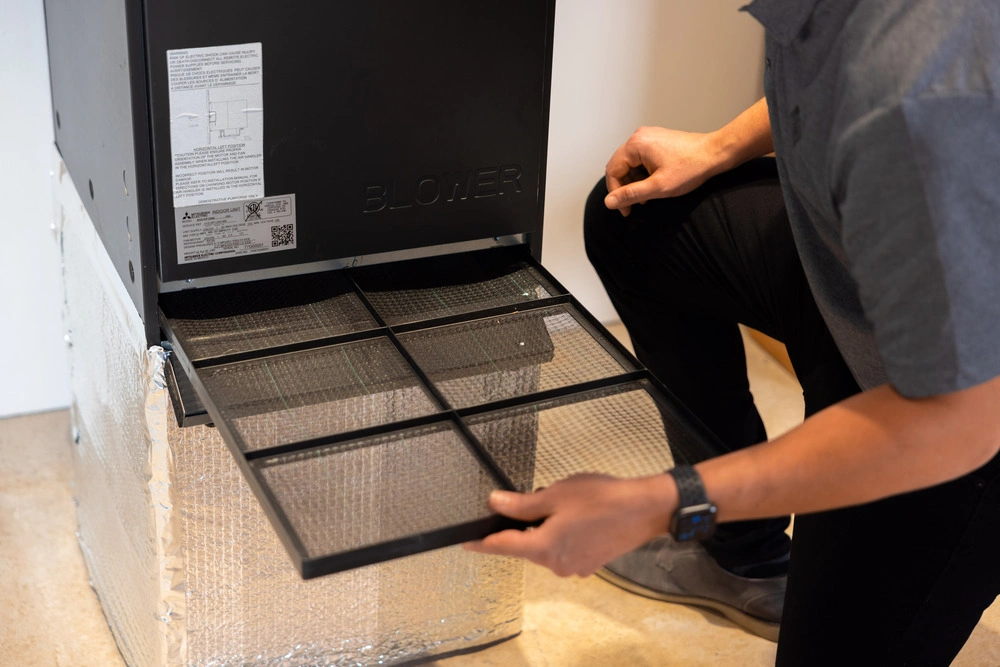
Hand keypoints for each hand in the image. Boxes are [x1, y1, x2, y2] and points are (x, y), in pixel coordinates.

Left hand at [464, 473, 675, 576]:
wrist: (644, 510)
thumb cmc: (602, 499)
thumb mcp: (555, 495)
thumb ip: (522, 504)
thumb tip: (496, 504)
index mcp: (544, 548)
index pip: (503, 547)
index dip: (483, 543)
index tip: (467, 544)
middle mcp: (556, 564)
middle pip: (527, 545)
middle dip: (528, 524)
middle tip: (544, 498)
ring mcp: (575, 566)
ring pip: (547, 546)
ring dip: (548, 529)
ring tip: (569, 506)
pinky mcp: (590, 563)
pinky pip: (566, 549)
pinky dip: (565, 535)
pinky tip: (580, 518)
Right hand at [604, 126, 723, 216]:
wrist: (716, 153)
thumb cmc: (691, 167)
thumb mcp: (658, 187)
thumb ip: (631, 195)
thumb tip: (608, 202)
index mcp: (635, 145)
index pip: (613, 171)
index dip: (616, 193)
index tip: (625, 209)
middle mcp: (639, 137)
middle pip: (620, 166)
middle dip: (625, 188)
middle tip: (634, 205)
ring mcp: (648, 137)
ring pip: (630, 164)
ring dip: (635, 182)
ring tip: (647, 196)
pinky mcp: (657, 140)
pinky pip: (641, 159)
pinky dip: (643, 174)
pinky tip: (654, 184)